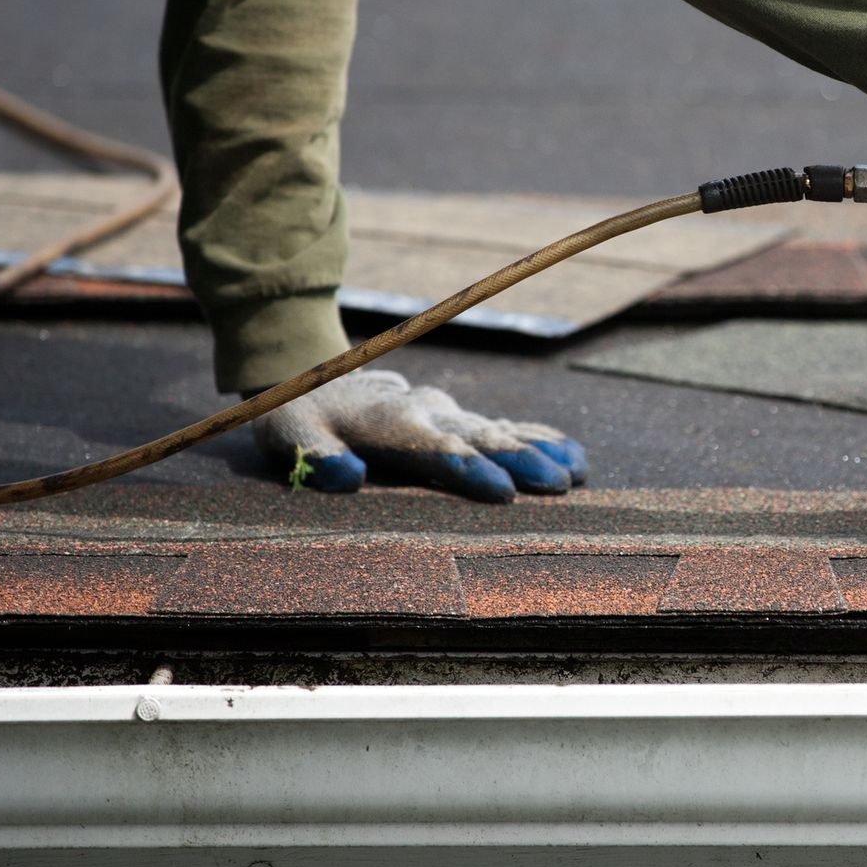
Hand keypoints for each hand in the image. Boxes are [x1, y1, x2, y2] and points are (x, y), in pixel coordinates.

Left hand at [251, 369, 587, 501]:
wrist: (317, 375)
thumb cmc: (301, 417)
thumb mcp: (289, 435)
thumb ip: (316, 457)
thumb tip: (346, 477)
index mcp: (389, 421)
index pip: (434, 448)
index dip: (468, 469)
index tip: (501, 491)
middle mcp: (428, 412)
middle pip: (481, 438)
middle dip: (521, 461)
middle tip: (557, 484)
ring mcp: (448, 412)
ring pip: (501, 431)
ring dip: (541, 451)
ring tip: (577, 473)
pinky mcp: (460, 417)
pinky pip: (508, 426)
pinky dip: (543, 439)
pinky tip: (576, 458)